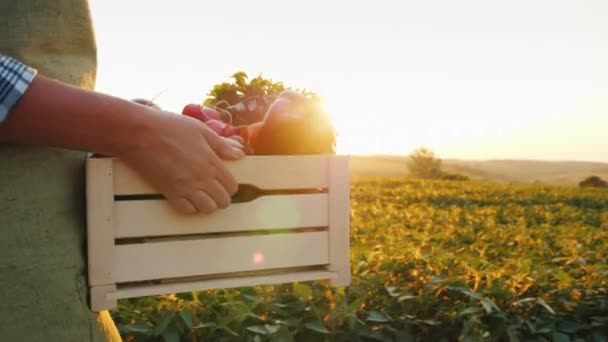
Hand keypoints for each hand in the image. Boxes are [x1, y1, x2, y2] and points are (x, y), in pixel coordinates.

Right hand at [118, 109, 245, 214]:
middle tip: (214, 189)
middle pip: (223, 201)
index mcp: (212, 162)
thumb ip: (222, 145)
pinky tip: (188, 197)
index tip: (224, 181)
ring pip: (208, 209)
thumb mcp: (201, 130)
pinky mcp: (170, 193)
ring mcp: (186, 188)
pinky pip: (187, 210)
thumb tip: (239, 154)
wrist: (140, 134)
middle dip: (222, 197)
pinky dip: (191, 207)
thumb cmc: (170, 127)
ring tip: (202, 194)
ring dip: (208, 204)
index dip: (230, 185)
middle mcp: (202, 179)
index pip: (232, 186)